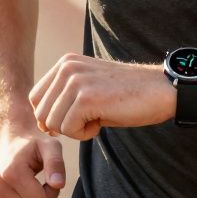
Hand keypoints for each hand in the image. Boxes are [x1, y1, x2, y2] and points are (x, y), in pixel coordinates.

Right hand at [0, 130, 65, 197]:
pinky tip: (23, 190)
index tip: (50, 177)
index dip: (52, 192)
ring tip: (33, 185)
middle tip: (44, 181)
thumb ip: (56, 164)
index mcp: (11, 173)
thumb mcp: (50, 146)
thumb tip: (58, 185)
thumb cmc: (35, 144)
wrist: (11, 140)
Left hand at [29, 54, 172, 140]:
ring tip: (98, 117)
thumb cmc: (126, 96)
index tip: (77, 116)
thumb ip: (64, 99)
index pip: (36, 98)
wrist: (161, 91)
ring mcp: (75, 81)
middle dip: (63, 125)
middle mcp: (67, 67)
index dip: (52, 116)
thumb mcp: (89, 89)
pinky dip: (85, 134)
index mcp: (65, 63)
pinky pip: (69, 130)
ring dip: (75, 130)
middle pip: (41, 113)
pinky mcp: (86, 97)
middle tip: (90, 118)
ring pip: (53, 123)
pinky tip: (102, 121)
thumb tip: (41, 124)